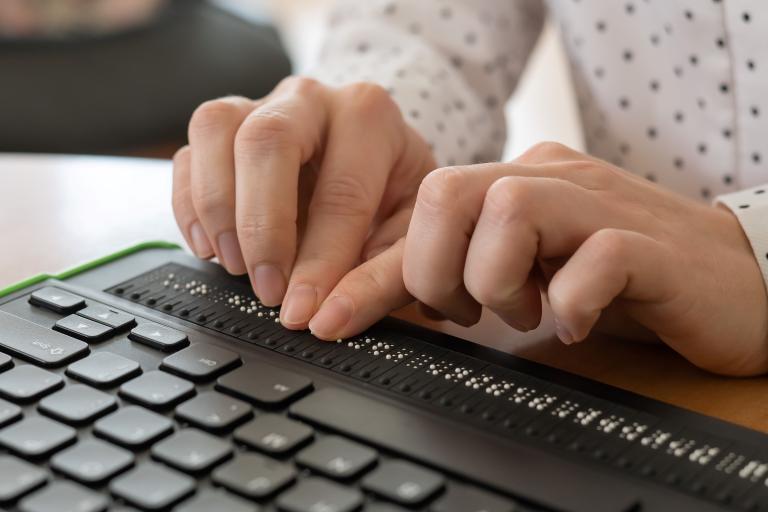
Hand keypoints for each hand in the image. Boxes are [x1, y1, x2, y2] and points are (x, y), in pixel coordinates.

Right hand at [172, 77, 434, 329]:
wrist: (376, 163)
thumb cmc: (394, 199)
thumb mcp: (409, 241)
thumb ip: (378, 282)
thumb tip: (328, 320)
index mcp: (371, 118)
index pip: (340, 191)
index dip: (318, 260)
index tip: (302, 310)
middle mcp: (312, 100)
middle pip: (267, 140)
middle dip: (260, 226)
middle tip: (266, 288)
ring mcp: (261, 105)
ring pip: (215, 129)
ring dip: (217, 207)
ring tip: (235, 266)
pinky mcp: (225, 129)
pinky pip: (189, 152)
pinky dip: (189, 204)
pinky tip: (211, 248)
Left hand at [311, 142, 767, 375]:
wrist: (733, 279)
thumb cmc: (621, 278)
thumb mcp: (530, 274)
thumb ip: (466, 276)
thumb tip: (389, 299)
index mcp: (514, 184)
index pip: (421, 212)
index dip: (367, 273)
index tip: (328, 321)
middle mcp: (549, 181)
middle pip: (449, 193)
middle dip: (436, 271)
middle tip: (469, 312)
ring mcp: (600, 205)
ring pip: (509, 212)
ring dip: (498, 282)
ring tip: (529, 311)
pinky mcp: (649, 243)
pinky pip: (595, 255)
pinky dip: (571, 300)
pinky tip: (577, 321)